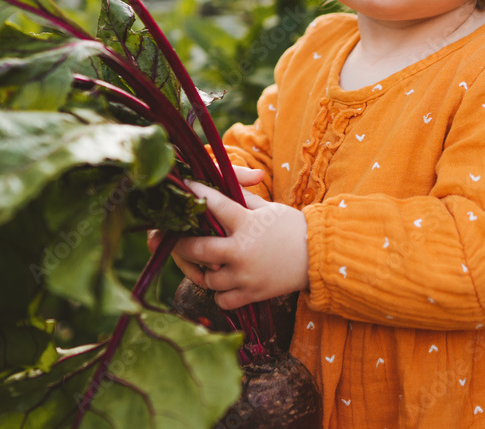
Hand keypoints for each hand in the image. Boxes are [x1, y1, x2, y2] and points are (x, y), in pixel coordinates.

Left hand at [149, 166, 309, 308]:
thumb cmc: (293, 228)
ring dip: (203, 271)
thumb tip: (222, 184)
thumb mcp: (269, 208)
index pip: (215, 204)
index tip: (184, 186)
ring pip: (208, 279)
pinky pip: (222, 300)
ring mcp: (246, 276)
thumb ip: (243, 198)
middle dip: (178, 245)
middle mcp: (242, 250)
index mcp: (248, 223)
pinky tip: (223, 283)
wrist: (319, 257)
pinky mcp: (252, 294)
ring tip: (202, 263)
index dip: (197, 193)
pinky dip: (219, 293)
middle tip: (165, 240)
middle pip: (198, 249)